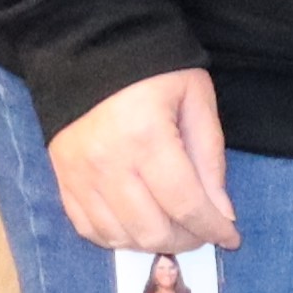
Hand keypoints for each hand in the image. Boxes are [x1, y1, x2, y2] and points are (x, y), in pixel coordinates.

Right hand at [48, 68, 241, 253]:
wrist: (89, 49)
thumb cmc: (153, 70)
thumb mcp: (195, 99)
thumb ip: (209, 158)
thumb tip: (221, 213)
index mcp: (146, 137)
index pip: (185, 204)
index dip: (212, 228)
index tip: (231, 238)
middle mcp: (108, 163)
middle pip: (151, 230)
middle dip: (186, 240)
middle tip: (202, 230)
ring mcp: (79, 175)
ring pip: (119, 237)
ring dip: (153, 243)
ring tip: (174, 228)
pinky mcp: (62, 179)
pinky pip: (88, 229)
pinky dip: (118, 239)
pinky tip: (138, 227)